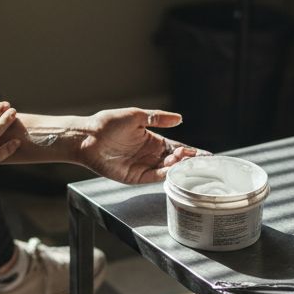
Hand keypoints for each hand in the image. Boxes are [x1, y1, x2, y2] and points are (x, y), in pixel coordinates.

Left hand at [77, 108, 205, 184]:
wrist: (87, 137)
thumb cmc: (108, 123)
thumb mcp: (136, 116)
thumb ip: (158, 118)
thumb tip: (180, 118)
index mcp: (152, 140)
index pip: (177, 147)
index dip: (191, 151)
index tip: (205, 155)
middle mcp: (150, 155)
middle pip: (175, 161)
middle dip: (188, 161)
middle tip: (199, 160)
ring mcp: (143, 166)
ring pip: (166, 170)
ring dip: (178, 167)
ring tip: (186, 162)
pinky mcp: (134, 176)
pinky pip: (153, 177)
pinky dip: (164, 175)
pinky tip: (173, 171)